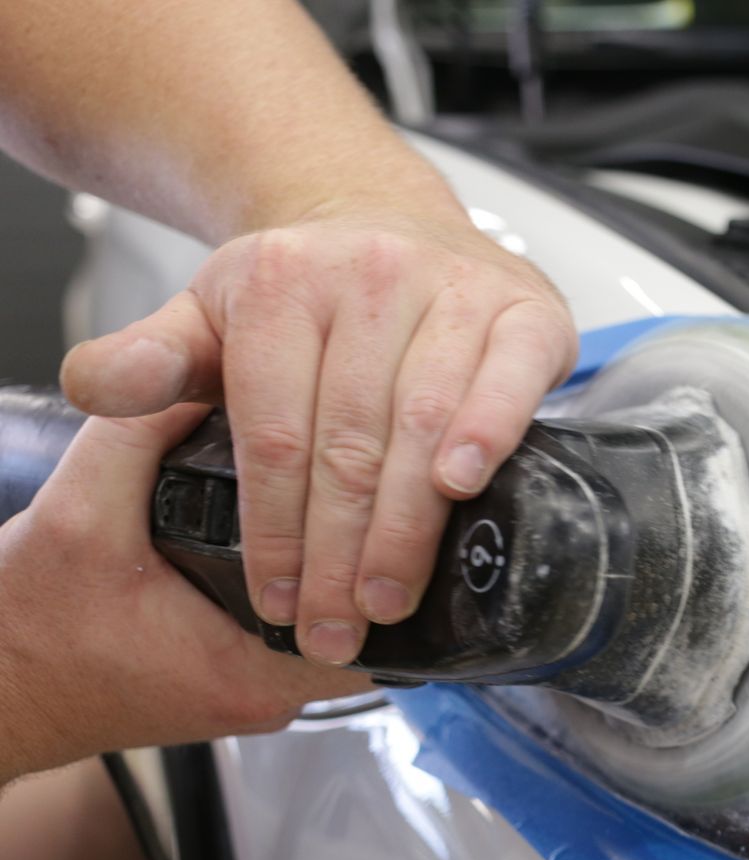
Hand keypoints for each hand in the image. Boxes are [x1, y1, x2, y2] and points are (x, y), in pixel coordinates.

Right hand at [0, 406, 368, 780]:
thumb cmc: (25, 631)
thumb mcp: (77, 510)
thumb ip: (143, 433)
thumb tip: (204, 366)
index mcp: (247, 672)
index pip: (378, 623)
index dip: (389, 547)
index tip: (389, 490)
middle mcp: (269, 696)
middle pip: (370, 618)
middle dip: (370, 545)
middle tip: (370, 481)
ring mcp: (260, 694)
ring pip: (342, 624)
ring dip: (339, 563)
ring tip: (334, 499)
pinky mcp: (243, 683)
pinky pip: (300, 631)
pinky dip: (303, 581)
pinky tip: (289, 534)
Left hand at [58, 203, 576, 666]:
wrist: (394, 219)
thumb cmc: (311, 289)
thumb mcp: (211, 314)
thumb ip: (151, 359)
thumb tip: (95, 385)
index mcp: (284, 280)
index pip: (274, 430)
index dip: (276, 528)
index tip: (278, 600)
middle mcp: (372, 275)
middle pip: (350, 443)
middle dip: (340, 552)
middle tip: (335, 624)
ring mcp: (455, 289)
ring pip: (422, 425)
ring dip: (405, 527)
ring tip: (386, 596)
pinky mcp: (525, 311)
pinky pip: (509, 381)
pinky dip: (487, 435)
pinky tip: (461, 489)